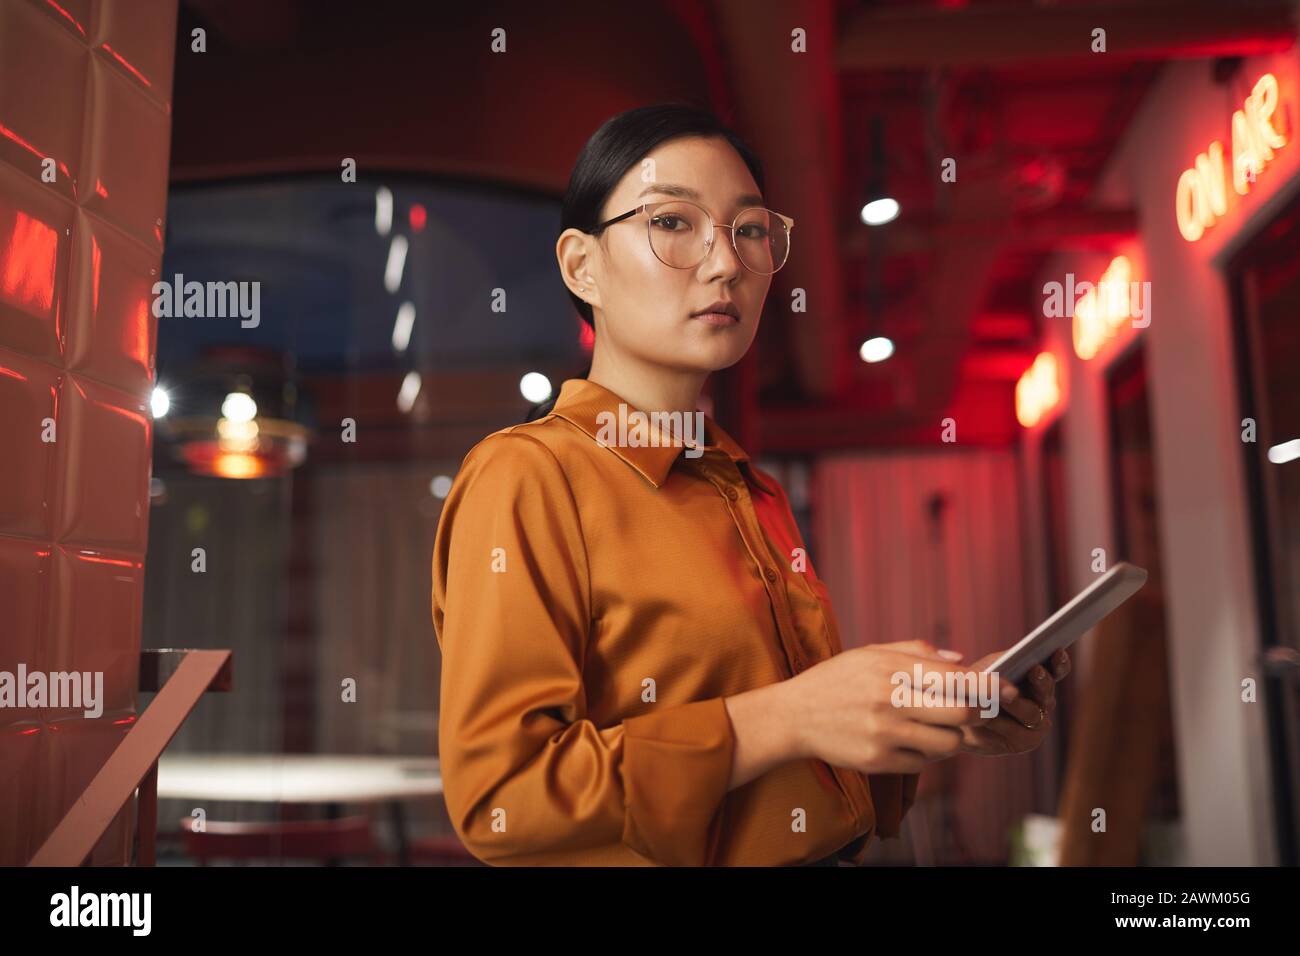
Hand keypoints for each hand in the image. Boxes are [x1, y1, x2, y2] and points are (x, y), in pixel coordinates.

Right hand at [786, 640, 985, 774]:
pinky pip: (924, 762)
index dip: (989, 685)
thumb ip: (916, 652)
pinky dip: (927, 753)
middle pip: (962, 714)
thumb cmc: (836, 680)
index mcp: (891, 669)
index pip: (956, 679)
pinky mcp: (879, 762)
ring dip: (954, 736)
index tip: (1007, 688)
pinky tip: (914, 740)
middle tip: (980, 710)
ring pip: (948, 743)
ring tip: (940, 726)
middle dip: (979, 712)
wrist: (794, 715)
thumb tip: (961, 660)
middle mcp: (890, 702)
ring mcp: (885, 735)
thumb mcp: (870, 653)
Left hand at [957, 648, 1071, 755]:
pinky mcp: (1026, 742)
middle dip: (1041, 680)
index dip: (1060, 662)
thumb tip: (1016, 657)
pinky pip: (1017, 732)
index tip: (1057, 651)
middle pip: (1047, 691)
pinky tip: (988, 719)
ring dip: (1014, 704)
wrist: (959, 717)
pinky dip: (1001, 724)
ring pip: (1032, 713)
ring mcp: (1038, 723)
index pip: (1057, 669)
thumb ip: (1005, 661)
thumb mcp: (988, 667)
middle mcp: (1044, 701)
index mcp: (1039, 679)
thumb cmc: (976, 685)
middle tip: (1034, 670)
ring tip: (1000, 697)